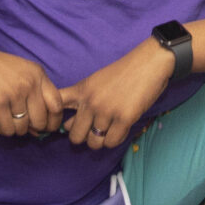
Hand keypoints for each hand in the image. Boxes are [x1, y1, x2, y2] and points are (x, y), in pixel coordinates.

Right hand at [0, 45, 65, 137]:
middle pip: (41, 121)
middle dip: (31, 128)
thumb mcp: (22, 72)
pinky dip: (1, 129)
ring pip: (22, 128)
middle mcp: (30, 83)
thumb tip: (40, 129)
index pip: (57, 105)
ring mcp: (14, 93)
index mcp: (38, 74)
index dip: (53, 121)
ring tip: (4, 117)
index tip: (46, 128)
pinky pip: (7, 129)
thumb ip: (34, 95)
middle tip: (19, 123)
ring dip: (13, 128)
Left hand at [57, 40, 174, 150]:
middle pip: (74, 136)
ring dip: (100, 141)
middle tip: (93, 132)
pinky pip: (111, 142)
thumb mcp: (96, 81)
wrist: (149, 62)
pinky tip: (120, 130)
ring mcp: (106, 111)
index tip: (64, 124)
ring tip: (107, 131)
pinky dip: (114, 140)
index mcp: (82, 90)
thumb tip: (66, 127)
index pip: (56, 106)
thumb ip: (81, 100)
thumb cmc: (124, 71)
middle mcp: (91, 102)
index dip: (54, 119)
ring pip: (94, 142)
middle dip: (83, 137)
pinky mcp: (124, 119)